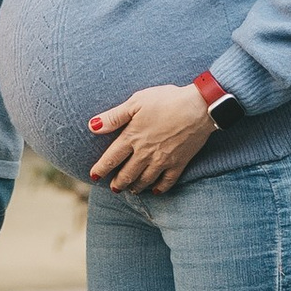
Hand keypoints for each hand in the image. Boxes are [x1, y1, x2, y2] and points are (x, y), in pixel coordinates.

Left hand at [89, 84, 219, 195]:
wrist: (199, 107)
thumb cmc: (166, 100)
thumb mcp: (136, 102)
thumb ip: (114, 116)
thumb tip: (92, 126)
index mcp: (132, 137)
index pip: (111, 158)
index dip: (101, 169)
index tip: (93, 176)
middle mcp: (145, 153)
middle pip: (127, 174)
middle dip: (118, 183)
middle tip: (113, 188)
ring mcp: (163, 160)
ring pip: (145, 180)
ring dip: (136, 187)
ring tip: (130, 190)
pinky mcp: (179, 163)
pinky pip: (167, 182)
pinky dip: (160, 188)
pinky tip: (156, 191)